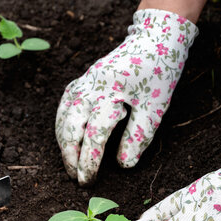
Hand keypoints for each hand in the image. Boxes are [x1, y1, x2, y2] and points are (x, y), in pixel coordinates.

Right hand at [55, 9, 197, 184]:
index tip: (87, 180)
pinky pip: (64, 107)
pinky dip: (62, 126)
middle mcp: (90, 88)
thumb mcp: (155, 107)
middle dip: (70, 157)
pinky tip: (66, 139)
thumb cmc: (158, 73)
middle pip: (70, 129)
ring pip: (63, 118)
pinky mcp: (81, 81)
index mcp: (110, 93)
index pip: (93, 135)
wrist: (153, 39)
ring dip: (63, 144)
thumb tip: (123, 165)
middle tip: (76, 178)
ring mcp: (82, 83)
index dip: (88, 161)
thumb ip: (138, 136)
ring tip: (70, 164)